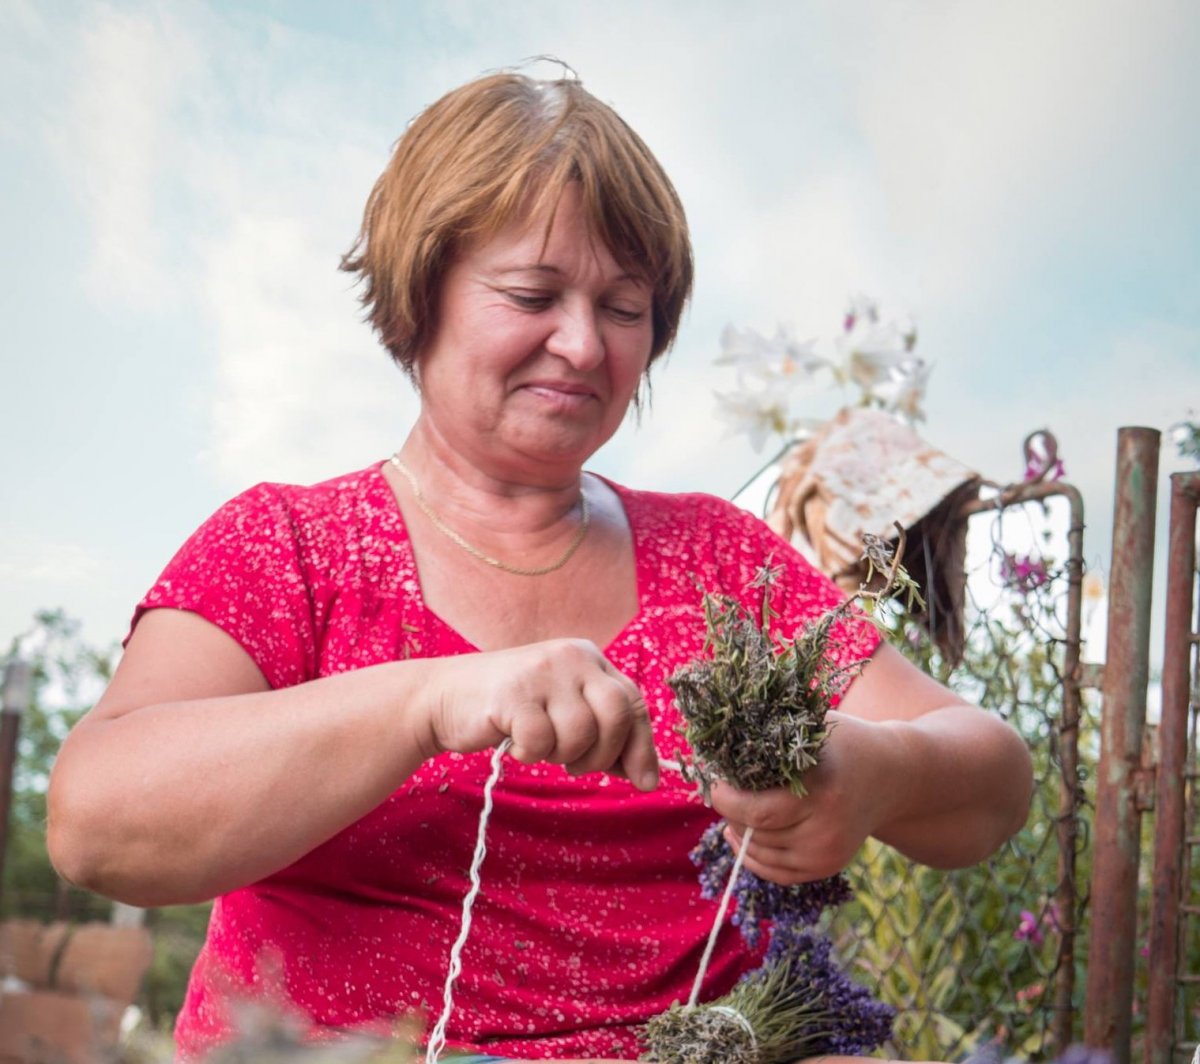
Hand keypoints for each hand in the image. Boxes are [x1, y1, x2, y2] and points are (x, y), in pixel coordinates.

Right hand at [424, 638, 659, 790]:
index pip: (632, 702)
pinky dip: (529, 753)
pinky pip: (541, 742)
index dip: (641, 746)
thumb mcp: (564, 712)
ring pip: (580, 733)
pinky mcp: (513, 692)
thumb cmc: (512, 710)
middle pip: (616, 715)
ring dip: (561, 755)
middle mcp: (571, 656)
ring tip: (539, 744)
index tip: (645, 783)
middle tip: (575, 765)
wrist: (445, 696)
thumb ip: (603, 733)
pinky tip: (513, 740)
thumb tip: (646, 778)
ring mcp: (542, 671)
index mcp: (589, 658)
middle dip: (602, 754)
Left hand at [709, 711, 892, 883]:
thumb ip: (771, 739)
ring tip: (733, 807)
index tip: (715, 780)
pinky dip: (751, 856)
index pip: (759, 812)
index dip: (727, 801)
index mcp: (822, 792)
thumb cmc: (843, 743)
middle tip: (722, 790)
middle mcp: (827, 830)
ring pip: (760, 854)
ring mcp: (828, 855)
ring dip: (738, 831)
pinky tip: (739, 834)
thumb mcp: (812, 730)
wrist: (892, 775)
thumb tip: (718, 746)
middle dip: (730, 812)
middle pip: (756, 834)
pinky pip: (775, 872)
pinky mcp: (827, 868)